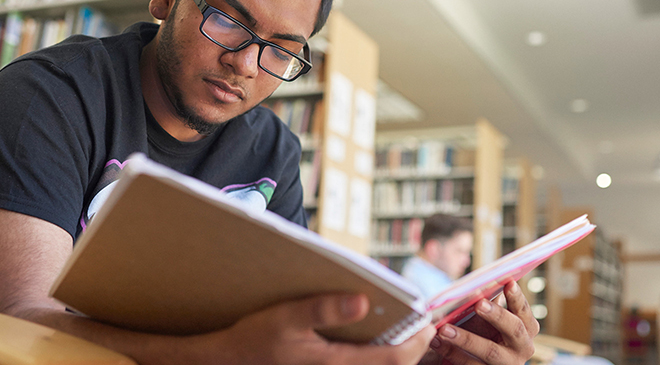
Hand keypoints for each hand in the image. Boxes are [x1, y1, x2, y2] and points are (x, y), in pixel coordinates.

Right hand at [215, 293, 435, 364]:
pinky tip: (372, 332)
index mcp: (337, 363)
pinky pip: (362, 364)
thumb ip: (324, 309)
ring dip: (395, 349)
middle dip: (412, 344)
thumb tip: (363, 301)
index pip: (395, 359)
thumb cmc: (257, 337)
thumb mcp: (287, 316)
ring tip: (402, 324)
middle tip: (421, 319)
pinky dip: (376, 352)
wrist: (231, 360)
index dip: (418, 340)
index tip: (428, 319)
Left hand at [427, 281, 538, 364]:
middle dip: (497, 315)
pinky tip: (436, 342)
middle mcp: (523, 347)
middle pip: (514, 329)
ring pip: (490, 352)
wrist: (482, 362)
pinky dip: (451, 352)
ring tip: (444, 329)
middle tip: (478, 303)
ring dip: (466, 339)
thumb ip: (490, 303)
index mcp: (526, 328)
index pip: (523, 310)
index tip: (508, 282)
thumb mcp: (492, 319)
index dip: (517, 297)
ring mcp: (507, 364)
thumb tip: (479, 284)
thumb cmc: (486, 332)